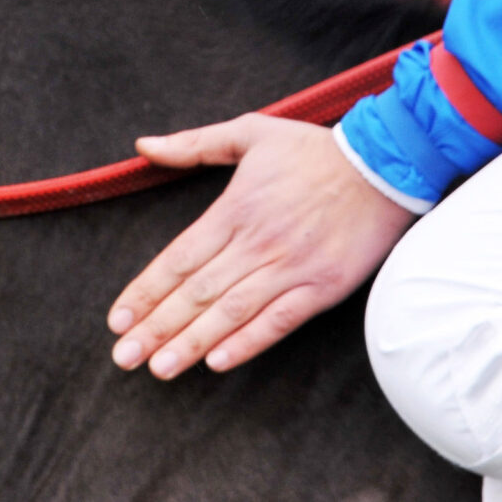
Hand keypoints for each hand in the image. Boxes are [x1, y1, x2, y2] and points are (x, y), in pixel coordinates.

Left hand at [105, 113, 416, 378]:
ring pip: (232, 312)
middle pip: (197, 291)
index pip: (179, 258)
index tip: (118, 319)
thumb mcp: (250, 132)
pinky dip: (248, 343)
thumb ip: (193, 144)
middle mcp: (257, 242)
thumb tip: (143, 145)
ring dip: (192, 342)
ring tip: (160, 369)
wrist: (383, 164)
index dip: (146, 291)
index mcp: (235, 208)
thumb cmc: (313, 149)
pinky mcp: (323, 287)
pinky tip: (218, 362)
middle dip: (157, 327)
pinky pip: (279, 321)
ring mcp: (291, 267)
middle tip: (125, 356)